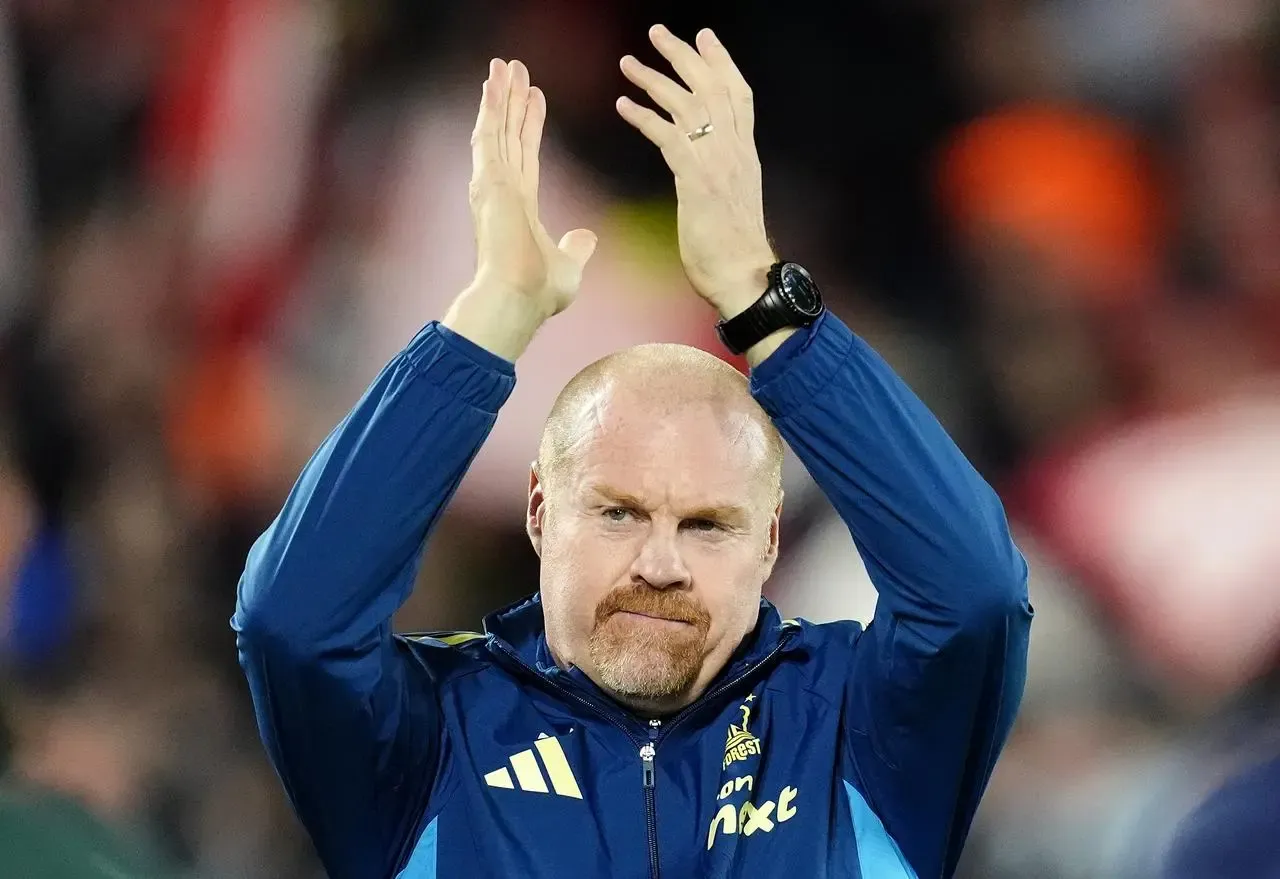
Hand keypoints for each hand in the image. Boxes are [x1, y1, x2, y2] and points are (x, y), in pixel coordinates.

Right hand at [468, 59, 597, 319]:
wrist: (518, 298)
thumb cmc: (539, 293)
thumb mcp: (569, 264)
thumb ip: (576, 247)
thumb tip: (587, 236)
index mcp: (519, 208)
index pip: (526, 155)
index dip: (530, 125)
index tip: (535, 98)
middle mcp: (502, 192)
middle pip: (508, 136)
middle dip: (512, 102)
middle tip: (515, 70)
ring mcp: (492, 186)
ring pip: (496, 129)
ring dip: (498, 96)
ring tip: (502, 64)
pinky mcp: (488, 181)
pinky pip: (488, 135)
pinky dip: (490, 107)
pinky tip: (493, 82)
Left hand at [616, 26, 774, 316]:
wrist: (742, 277)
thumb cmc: (734, 250)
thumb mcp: (732, 201)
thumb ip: (722, 175)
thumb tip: (707, 168)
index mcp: (745, 153)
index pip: (738, 94)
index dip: (721, 62)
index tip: (704, 36)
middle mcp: (735, 150)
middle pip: (711, 87)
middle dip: (683, 55)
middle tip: (658, 32)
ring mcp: (717, 162)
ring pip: (687, 104)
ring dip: (654, 79)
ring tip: (628, 63)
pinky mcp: (697, 179)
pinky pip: (668, 135)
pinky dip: (644, 116)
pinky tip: (623, 105)